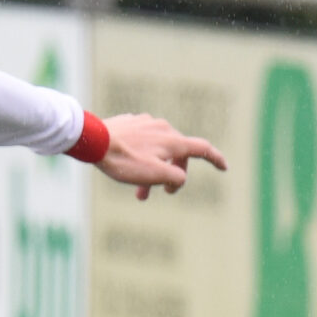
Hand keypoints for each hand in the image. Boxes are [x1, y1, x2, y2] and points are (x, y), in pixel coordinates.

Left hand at [98, 112, 228, 200]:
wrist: (92, 140)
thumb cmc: (124, 160)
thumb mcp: (155, 175)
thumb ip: (176, 178)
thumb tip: (179, 177)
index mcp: (173, 141)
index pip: (203, 149)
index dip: (216, 159)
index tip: (224, 167)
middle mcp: (163, 128)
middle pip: (176, 154)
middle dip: (171, 176)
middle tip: (160, 193)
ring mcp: (145, 124)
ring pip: (157, 150)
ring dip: (152, 171)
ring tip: (138, 191)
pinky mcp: (129, 123)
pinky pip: (142, 143)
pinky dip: (141, 158)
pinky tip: (127, 166)